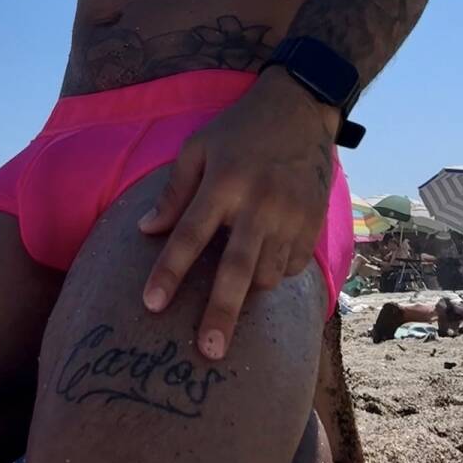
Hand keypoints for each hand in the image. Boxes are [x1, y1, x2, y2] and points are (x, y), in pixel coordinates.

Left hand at [137, 68, 338, 360]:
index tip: (152, 305)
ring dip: (247, 291)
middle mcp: (259, 203)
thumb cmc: (238, 130)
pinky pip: (292, 267)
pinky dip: (274, 274)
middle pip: (236, 269)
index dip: (169, 272)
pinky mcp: (314, 223)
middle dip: (221, 312)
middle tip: (208, 351)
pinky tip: (261, 266)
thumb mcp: (198, 148)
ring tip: (232, 294)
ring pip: (268, 275)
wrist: (300, 110)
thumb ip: (174, 192)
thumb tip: (147, 231)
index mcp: (224, 183)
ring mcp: (292, 216)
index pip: (190, 236)